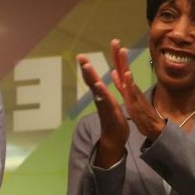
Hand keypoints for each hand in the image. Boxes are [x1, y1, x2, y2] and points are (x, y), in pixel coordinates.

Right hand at [77, 48, 127, 167]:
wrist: (114, 138)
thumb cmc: (113, 121)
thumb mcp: (108, 103)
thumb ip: (102, 93)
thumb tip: (96, 84)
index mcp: (101, 95)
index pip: (93, 79)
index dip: (87, 68)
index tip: (81, 56)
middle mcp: (100, 99)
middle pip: (91, 81)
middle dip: (86, 68)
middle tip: (80, 56)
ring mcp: (104, 105)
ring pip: (97, 89)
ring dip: (92, 77)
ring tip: (86, 66)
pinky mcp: (110, 111)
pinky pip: (106, 100)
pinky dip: (102, 92)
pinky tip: (98, 84)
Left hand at [107, 39, 164, 140]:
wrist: (153, 127)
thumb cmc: (141, 112)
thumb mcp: (128, 96)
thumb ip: (121, 84)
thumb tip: (114, 72)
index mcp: (128, 86)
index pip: (121, 68)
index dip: (117, 56)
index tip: (113, 42)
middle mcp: (132, 87)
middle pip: (124, 68)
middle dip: (119, 55)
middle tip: (115, 41)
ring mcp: (134, 94)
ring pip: (128, 77)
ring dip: (125, 64)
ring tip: (121, 51)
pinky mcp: (136, 103)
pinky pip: (131, 92)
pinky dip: (129, 83)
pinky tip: (127, 74)